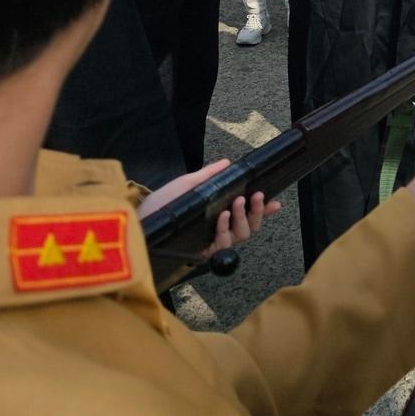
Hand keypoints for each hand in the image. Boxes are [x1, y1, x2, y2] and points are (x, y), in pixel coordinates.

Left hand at [136, 158, 280, 258]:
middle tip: (255, 195)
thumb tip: (227, 163)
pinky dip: (225, 229)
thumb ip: (209, 175)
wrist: (138, 222)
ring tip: (237, 202)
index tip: (276, 202)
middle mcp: (218, 230)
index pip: (247, 214)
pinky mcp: (201, 252)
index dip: (263, 210)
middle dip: (256, 211)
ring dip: (242, 217)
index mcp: (218, 214)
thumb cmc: (161, 204)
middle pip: (250, 227)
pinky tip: (222, 217)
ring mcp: (210, 242)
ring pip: (241, 236)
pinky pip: (222, 245)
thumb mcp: (187, 184)